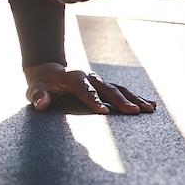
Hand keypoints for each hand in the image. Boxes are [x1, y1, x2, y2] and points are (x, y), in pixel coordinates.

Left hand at [23, 63, 156, 114]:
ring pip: (119, 89)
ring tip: (149, 109)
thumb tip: (41, 104)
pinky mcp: (105, 86)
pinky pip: (123, 91)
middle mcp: (89, 77)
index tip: (104, 112)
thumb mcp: (34, 90)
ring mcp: (99, 81)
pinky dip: (137, 98)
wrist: (48, 72)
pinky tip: (151, 106)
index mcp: (72, 77)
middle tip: (134, 111)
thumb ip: (37, 96)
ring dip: (134, 98)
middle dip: (121, 100)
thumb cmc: (41, 85)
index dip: (93, 99)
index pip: (84, 89)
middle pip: (107, 88)